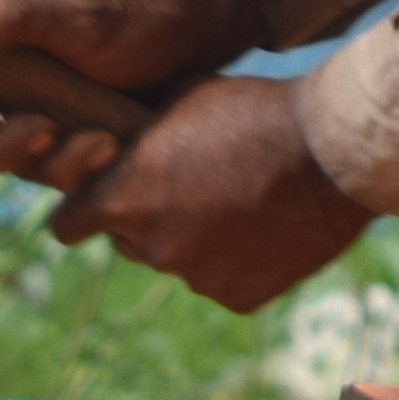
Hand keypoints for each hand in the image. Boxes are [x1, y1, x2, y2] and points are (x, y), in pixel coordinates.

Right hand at [0, 0, 231, 193]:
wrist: (200, 30)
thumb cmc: (138, 7)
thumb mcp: (78, 8)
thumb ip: (10, 13)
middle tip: (46, 134)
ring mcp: (18, 90)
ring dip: (39, 157)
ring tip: (97, 145)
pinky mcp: (48, 120)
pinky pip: (36, 161)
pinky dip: (69, 165)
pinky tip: (108, 148)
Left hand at [45, 69, 373, 314]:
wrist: (331, 149)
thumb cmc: (253, 110)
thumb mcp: (181, 101)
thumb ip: (138, 135)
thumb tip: (114, 136)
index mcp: (124, 199)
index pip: (67, 226)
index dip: (83, 211)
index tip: (100, 199)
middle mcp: (152, 248)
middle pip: (130, 242)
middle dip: (150, 219)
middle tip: (194, 185)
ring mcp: (196, 279)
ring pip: (181, 261)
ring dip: (198, 238)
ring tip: (242, 197)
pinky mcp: (240, 298)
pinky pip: (225, 281)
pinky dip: (239, 260)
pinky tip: (267, 224)